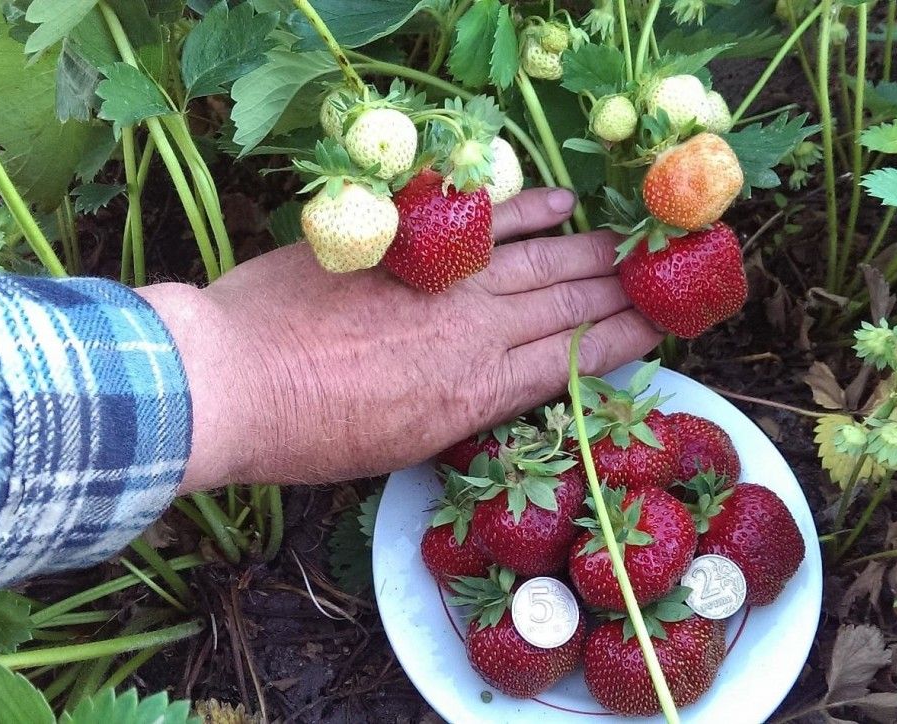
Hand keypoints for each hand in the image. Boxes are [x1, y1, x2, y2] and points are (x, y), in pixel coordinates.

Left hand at [140, 188, 663, 490]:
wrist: (236, 380)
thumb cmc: (307, 434)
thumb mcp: (397, 447)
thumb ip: (452, 409)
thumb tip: (482, 382)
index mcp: (476, 397)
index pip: (573, 363)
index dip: (622, 343)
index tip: (658, 328)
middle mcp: (480, 335)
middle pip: (570, 309)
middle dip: (621, 295)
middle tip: (660, 281)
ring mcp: (449, 283)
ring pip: (543, 262)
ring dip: (593, 253)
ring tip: (630, 247)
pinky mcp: (414, 243)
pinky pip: (488, 221)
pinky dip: (530, 209)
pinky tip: (566, 201)